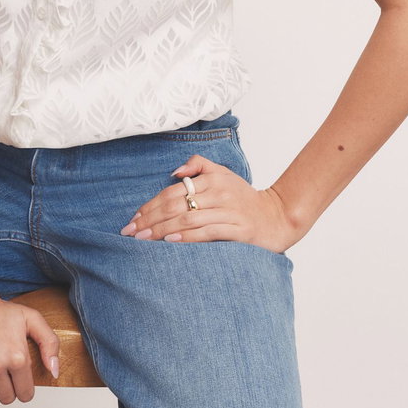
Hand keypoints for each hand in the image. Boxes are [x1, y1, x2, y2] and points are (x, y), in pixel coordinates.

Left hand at [119, 154, 297, 252]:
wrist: (277, 217)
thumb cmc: (244, 198)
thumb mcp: (224, 174)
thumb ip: (199, 166)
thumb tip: (174, 172)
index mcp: (213, 178)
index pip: (173, 191)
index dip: (151, 204)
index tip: (134, 218)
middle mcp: (219, 193)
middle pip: (176, 205)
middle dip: (150, 219)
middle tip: (130, 232)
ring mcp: (228, 212)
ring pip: (188, 220)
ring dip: (161, 230)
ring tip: (143, 240)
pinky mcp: (237, 230)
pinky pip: (207, 233)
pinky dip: (186, 237)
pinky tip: (170, 241)